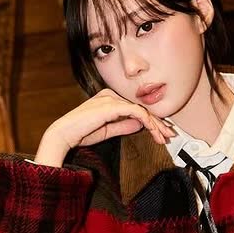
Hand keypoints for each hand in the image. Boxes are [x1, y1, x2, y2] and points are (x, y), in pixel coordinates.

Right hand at [36, 89, 175, 165]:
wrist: (65, 134)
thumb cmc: (81, 132)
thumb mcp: (108, 130)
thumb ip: (123, 126)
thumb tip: (139, 125)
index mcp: (109, 99)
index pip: (135, 108)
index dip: (151, 121)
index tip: (161, 133)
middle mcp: (111, 95)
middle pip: (141, 108)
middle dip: (158, 123)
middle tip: (169, 135)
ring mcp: (111, 98)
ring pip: (141, 109)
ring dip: (155, 124)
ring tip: (164, 137)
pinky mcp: (112, 105)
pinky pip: (136, 111)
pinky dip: (147, 122)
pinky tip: (154, 131)